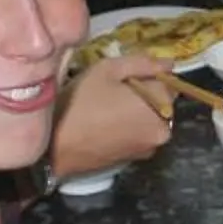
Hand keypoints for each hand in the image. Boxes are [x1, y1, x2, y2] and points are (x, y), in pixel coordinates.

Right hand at [49, 55, 173, 181]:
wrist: (53, 149)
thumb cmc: (80, 103)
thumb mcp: (107, 70)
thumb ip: (143, 63)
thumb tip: (169, 63)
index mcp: (161, 106)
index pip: (169, 82)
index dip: (147, 75)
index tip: (124, 77)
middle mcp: (163, 130)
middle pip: (161, 102)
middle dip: (144, 93)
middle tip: (111, 90)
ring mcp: (149, 149)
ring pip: (149, 118)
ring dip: (136, 111)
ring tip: (105, 107)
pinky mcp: (134, 160)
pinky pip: (138, 134)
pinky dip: (128, 127)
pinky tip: (104, 123)